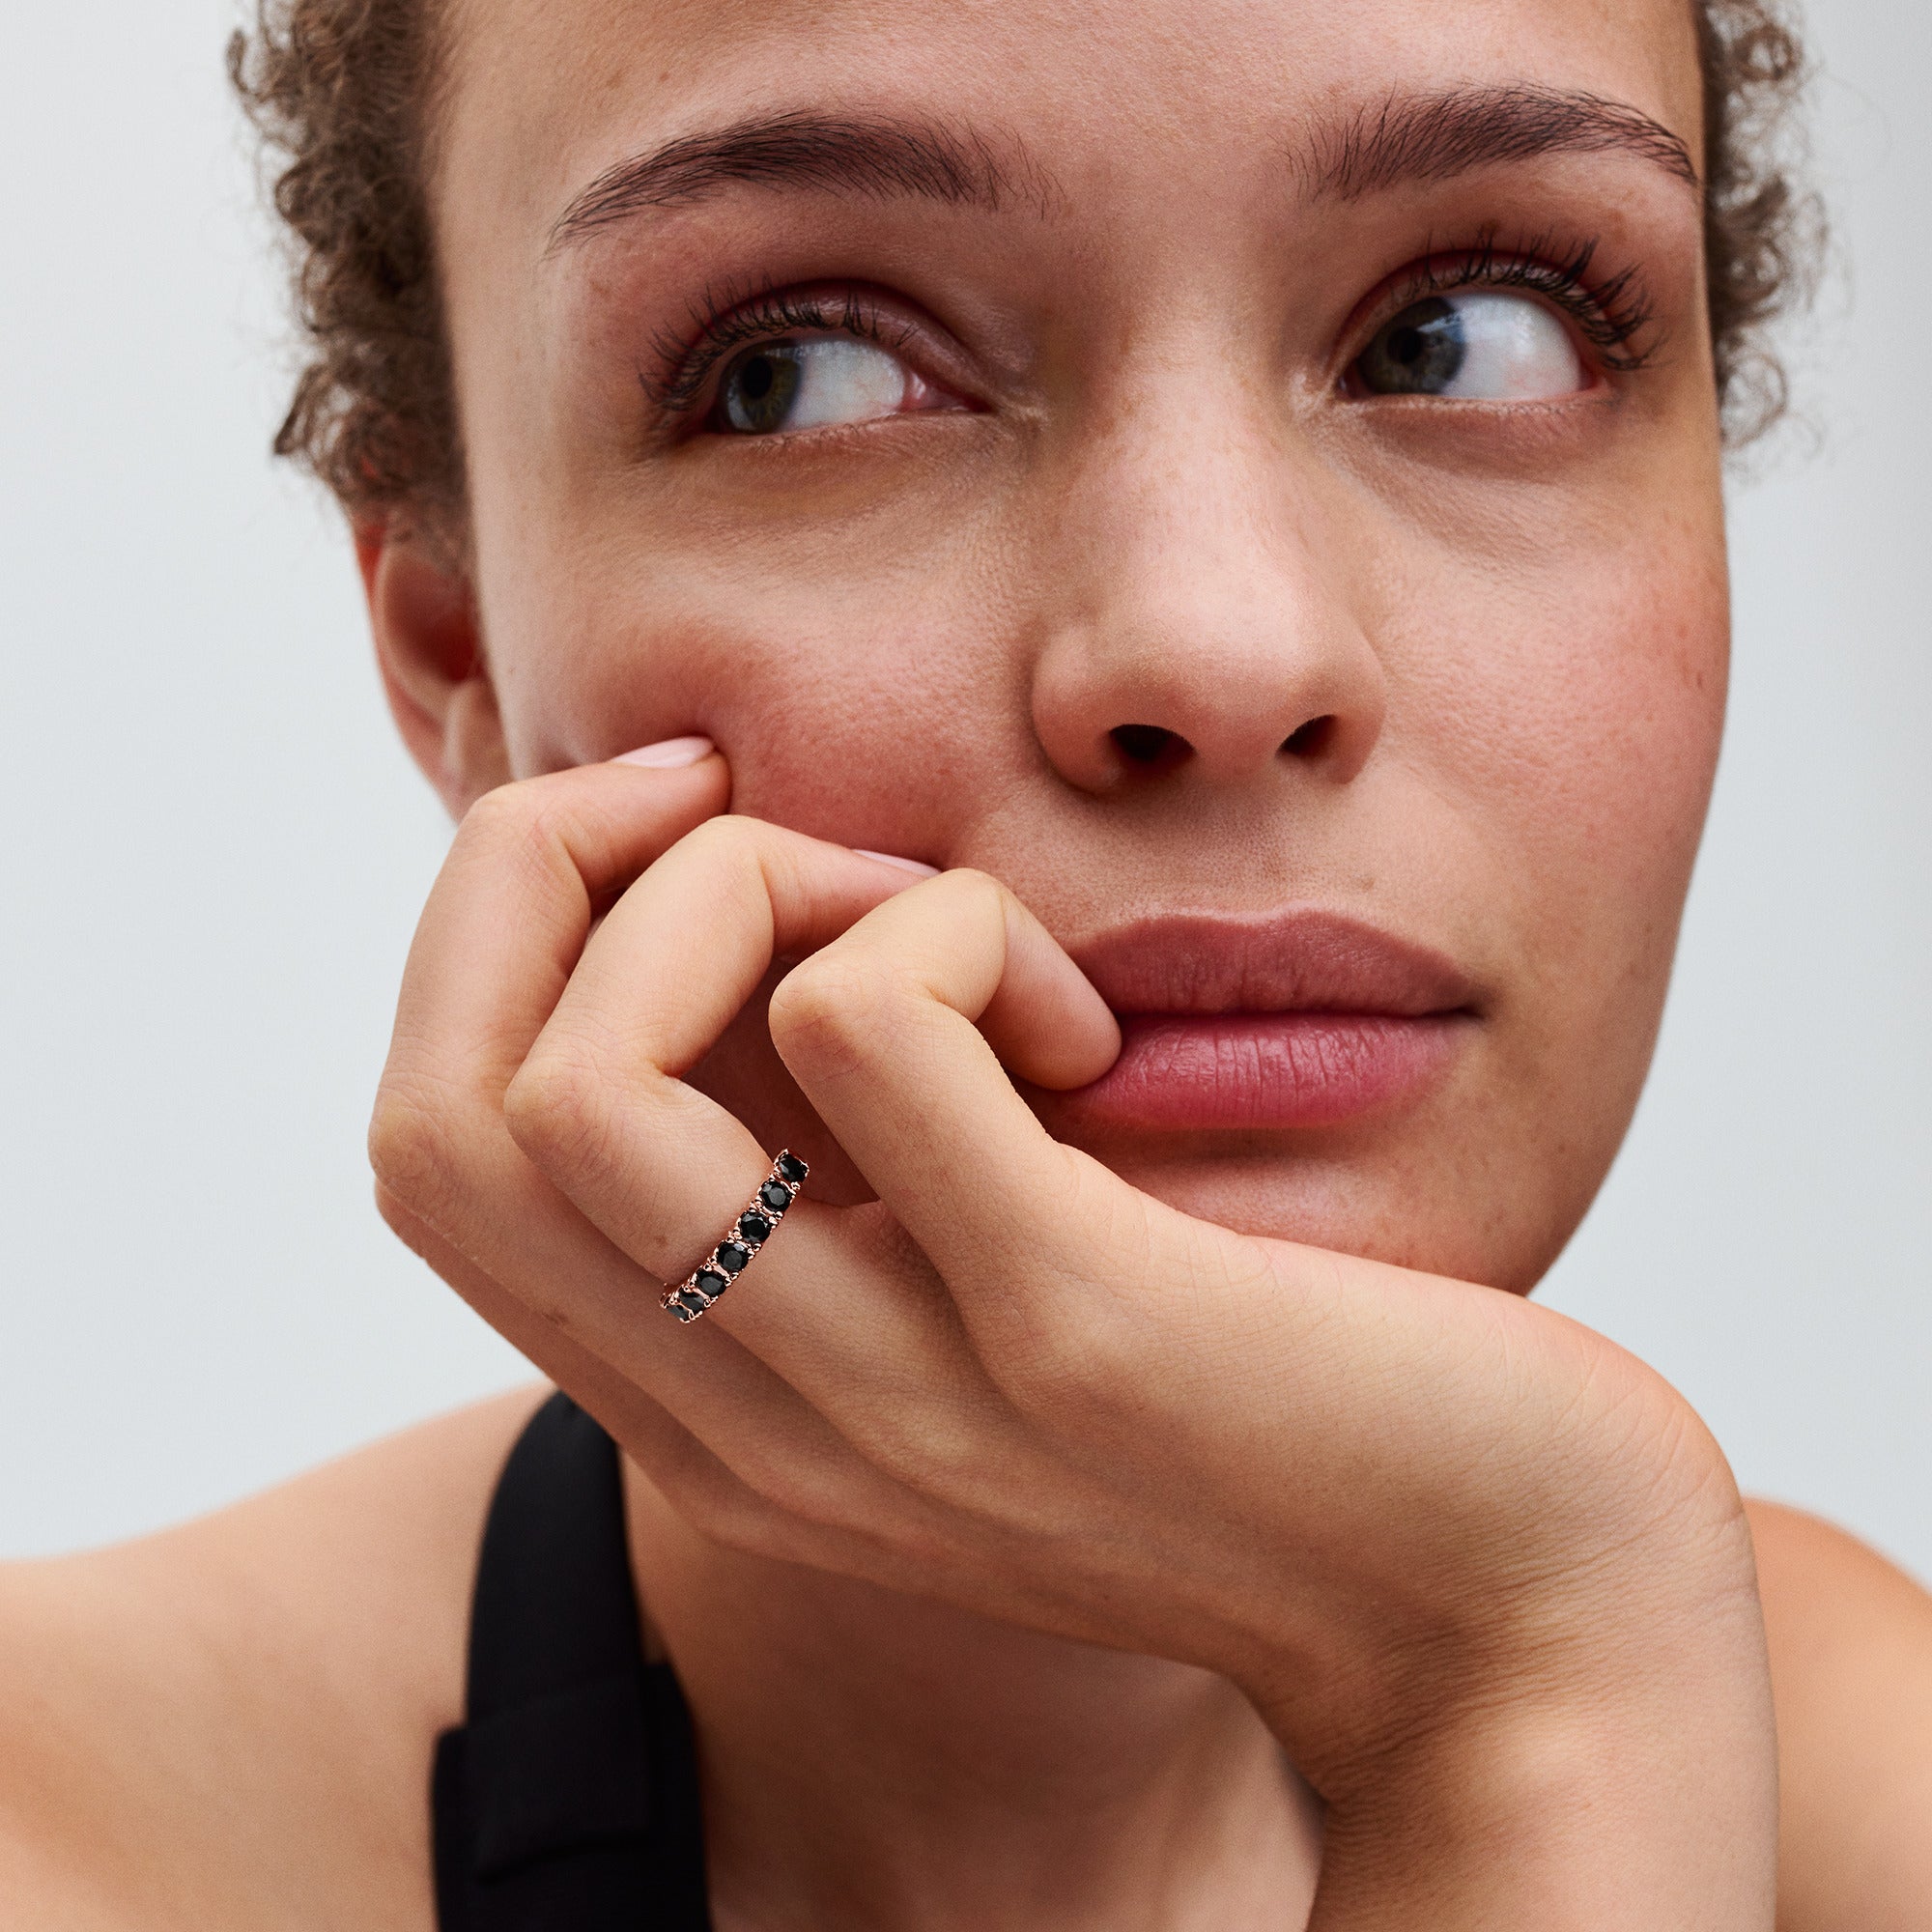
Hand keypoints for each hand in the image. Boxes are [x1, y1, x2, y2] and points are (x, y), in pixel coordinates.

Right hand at [372, 754, 1776, 1928]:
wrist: (1509, 1609)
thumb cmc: (1261, 1404)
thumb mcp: (985, 1291)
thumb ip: (847, 1173)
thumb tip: (769, 923)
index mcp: (710, 1412)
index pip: (425, 1161)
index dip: (491, 936)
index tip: (681, 827)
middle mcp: (747, 1426)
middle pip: (438, 1120)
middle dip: (542, 873)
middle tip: (751, 811)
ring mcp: (890, 1394)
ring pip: (587, 1087)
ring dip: (741, 899)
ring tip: (937, 924)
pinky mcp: (1069, 1323)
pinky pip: (867, 1038)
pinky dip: (947, 934)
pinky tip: (1083, 1018)